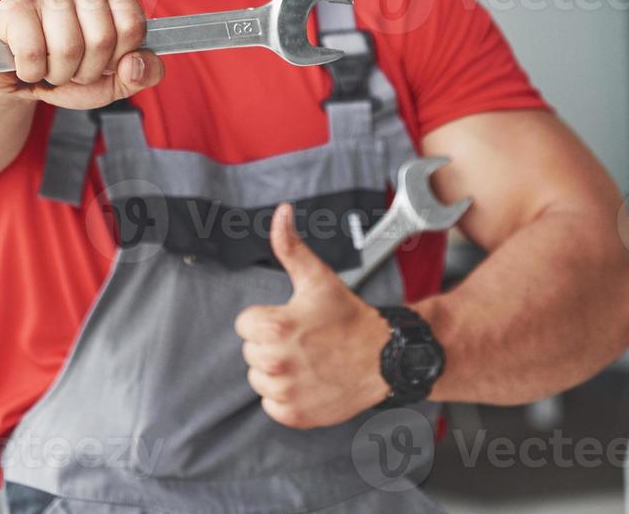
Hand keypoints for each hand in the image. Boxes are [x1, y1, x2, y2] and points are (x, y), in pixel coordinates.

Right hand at [0, 0, 163, 109]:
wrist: (14, 74)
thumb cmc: (67, 68)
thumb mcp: (114, 78)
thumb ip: (142, 73)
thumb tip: (135, 64)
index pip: (132, 27)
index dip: (117, 59)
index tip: (102, 61)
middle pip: (102, 39)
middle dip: (86, 70)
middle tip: (70, 67)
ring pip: (68, 48)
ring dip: (57, 73)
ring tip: (48, 64)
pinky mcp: (14, 4)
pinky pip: (32, 52)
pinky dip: (30, 72)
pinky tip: (25, 62)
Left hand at [234, 203, 394, 427]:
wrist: (384, 357)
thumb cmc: (348, 317)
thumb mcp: (317, 278)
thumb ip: (290, 246)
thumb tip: (281, 212)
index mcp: (274, 326)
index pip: (244, 324)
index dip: (267, 319)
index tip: (293, 320)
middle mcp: (276, 362)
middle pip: (250, 351)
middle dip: (272, 344)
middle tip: (304, 340)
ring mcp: (285, 392)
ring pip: (259, 378)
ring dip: (278, 371)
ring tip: (308, 360)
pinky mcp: (294, 414)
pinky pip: (271, 404)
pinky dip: (286, 397)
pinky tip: (309, 381)